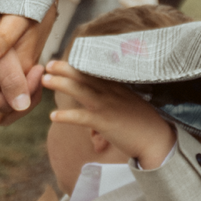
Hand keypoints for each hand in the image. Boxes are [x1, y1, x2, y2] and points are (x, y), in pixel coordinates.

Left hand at [40, 60, 174, 170]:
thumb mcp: (129, 104)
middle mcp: (111, 92)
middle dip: (64, 69)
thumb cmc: (143, 123)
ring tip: (44, 80)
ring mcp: (107, 106)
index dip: (76, 65)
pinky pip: (82, 117)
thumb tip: (102, 99)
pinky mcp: (105, 122)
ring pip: (80, 91)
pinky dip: (66, 116)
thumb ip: (115, 98)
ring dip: (61, 84)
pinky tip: (52, 116)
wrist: (156, 139)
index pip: (93, 72)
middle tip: (48, 63)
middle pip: (84, 76)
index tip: (62, 61)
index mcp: (116, 87)